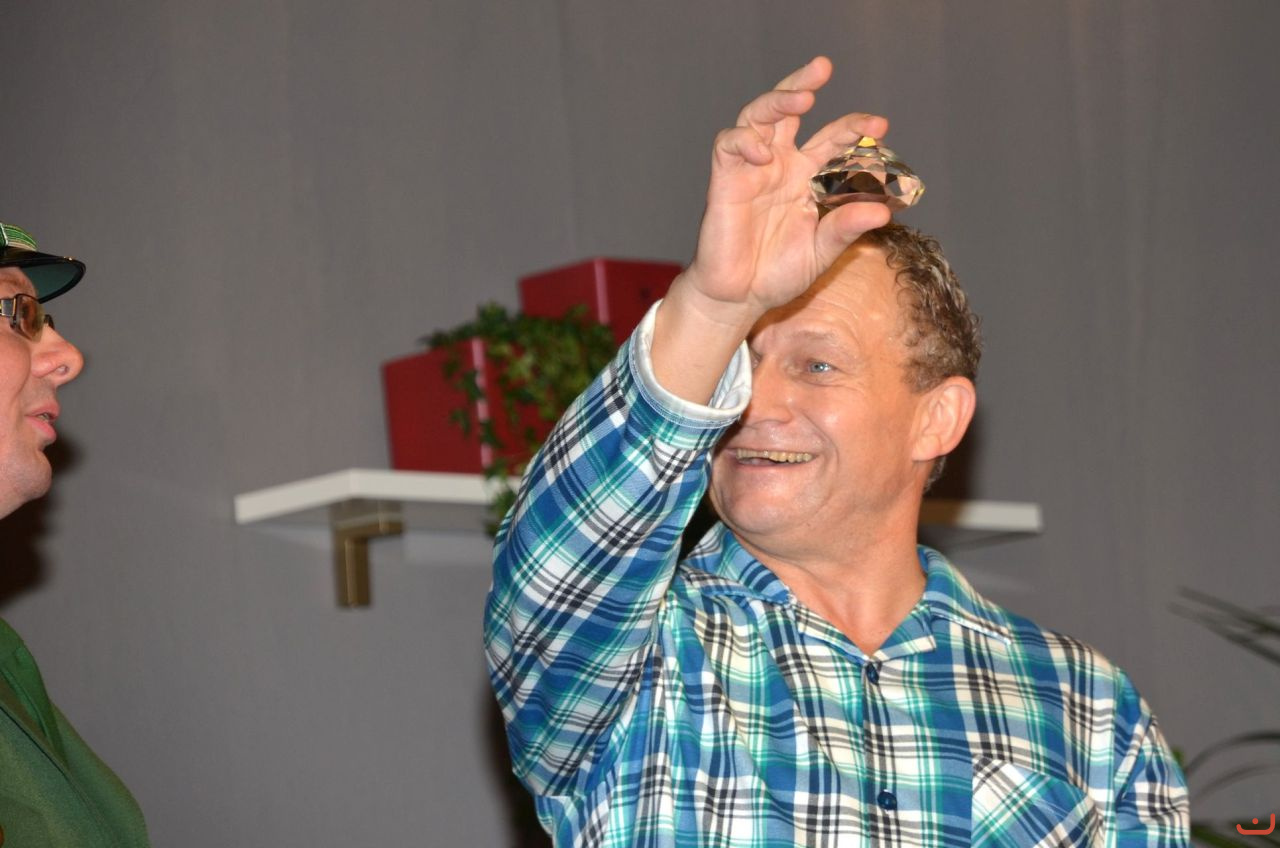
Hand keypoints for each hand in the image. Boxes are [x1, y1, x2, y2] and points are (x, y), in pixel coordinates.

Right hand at [681, 56, 891, 325]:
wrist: (739, 298)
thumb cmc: (777, 274)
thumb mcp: (821, 252)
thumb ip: (845, 228)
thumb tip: (883, 212)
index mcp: (806, 177)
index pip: (831, 139)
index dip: (853, 129)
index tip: (879, 128)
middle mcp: (779, 165)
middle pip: (788, 110)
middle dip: (804, 83)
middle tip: (824, 67)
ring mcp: (751, 170)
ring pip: (758, 116)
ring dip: (777, 101)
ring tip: (802, 98)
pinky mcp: (725, 181)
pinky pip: (729, 146)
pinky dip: (745, 141)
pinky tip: (764, 151)